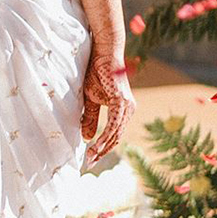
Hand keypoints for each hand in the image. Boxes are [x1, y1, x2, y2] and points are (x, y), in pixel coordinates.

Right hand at [80, 47, 133, 165]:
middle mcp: (128, 110)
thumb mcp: (91, 99)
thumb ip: (91, 118)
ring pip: (116, 134)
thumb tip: (88, 137)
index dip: (102, 148)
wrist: (103, 53)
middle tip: (89, 164)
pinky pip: (114, 124)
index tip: (90, 159)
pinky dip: (105, 136)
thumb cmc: (97, 72)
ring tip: (90, 157)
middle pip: (116, 138)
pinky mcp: (121, 102)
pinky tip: (96, 144)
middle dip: (102, 152)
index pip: (113, 135)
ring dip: (102, 147)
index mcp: (122, 110)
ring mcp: (127, 107)